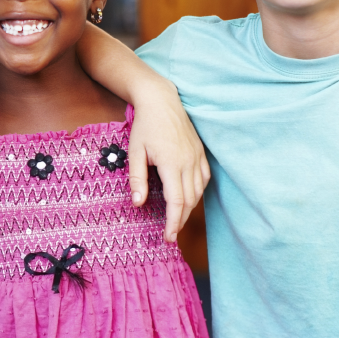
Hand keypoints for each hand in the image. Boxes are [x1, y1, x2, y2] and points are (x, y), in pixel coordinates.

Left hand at [127, 82, 209, 241]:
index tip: (168, 237)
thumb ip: (137, 178)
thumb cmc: (145, 125)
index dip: (173, 222)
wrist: (161, 100)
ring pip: (199, 191)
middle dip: (181, 220)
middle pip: (189, 200)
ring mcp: (197, 157)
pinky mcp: (200, 152)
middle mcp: (188, 162)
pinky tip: (190, 197)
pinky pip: (204, 178)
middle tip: (171, 234)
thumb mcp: (134, 152)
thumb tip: (138, 203)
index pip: (176, 201)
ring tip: (178, 219)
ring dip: (190, 208)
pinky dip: (198, 192)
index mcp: (171, 164)